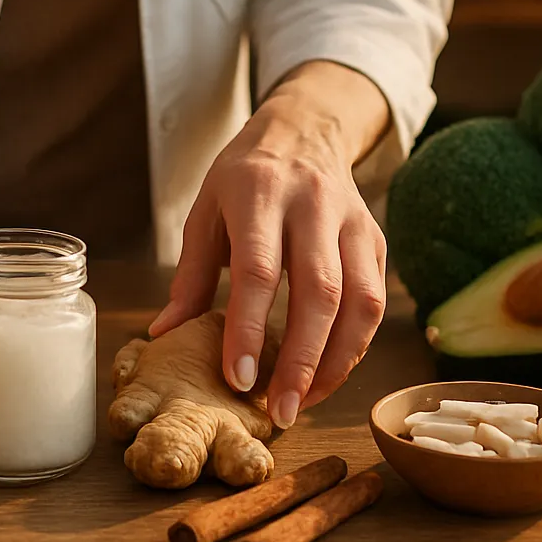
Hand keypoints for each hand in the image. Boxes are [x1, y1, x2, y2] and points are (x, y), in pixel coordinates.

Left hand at [149, 61, 390, 429]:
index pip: (259, 269)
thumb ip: (190, 275)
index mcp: (259, 193)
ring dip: (336, 362)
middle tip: (279, 411)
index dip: (250, 328)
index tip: (239, 379)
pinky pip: (374, 302)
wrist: (305, 130)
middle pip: (319, 291)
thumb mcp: (205, 212)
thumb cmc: (244, 179)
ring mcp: (353, 222)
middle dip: (302, 360)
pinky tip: (328, 375)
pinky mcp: (376, 241)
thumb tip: (164, 336)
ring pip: (360, 301)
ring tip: (306, 402)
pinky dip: (355, 346)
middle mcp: (314, 204)